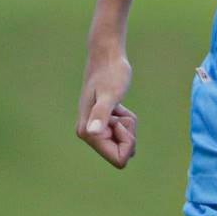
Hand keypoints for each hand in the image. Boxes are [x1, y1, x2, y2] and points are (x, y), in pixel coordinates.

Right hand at [77, 51, 137, 168]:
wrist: (106, 56)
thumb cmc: (110, 73)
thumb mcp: (110, 94)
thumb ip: (101, 114)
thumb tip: (90, 133)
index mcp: (87, 133)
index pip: (119, 159)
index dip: (128, 141)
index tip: (120, 120)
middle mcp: (88, 134)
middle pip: (122, 153)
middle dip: (128, 132)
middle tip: (119, 110)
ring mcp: (94, 130)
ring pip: (124, 142)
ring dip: (128, 124)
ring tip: (118, 105)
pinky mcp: (102, 124)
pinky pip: (123, 133)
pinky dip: (126, 119)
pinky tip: (117, 105)